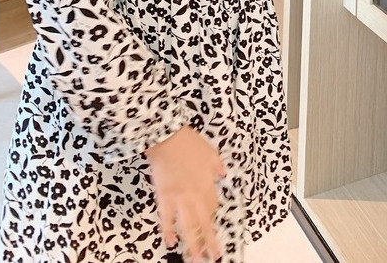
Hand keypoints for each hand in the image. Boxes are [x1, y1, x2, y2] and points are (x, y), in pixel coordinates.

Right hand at [146, 125, 224, 261]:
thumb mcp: (210, 151)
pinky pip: (166, 218)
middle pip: (204, 222)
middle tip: (212, 256)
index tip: (216, 230)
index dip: (214, 219)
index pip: (214, 207)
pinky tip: (171, 242)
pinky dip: (168, 231)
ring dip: (193, 244)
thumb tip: (223, 174)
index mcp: (207, 184)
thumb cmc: (187, 141)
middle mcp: (195, 194)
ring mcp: (179, 198)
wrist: (166, 137)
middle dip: (209, 241)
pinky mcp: (164, 196)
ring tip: (197, 258)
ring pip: (188, 226)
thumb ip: (217, 166)